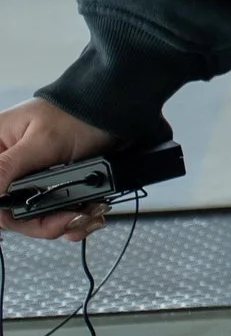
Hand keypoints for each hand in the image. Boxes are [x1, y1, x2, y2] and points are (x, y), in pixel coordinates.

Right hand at [0, 96, 114, 243]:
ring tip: (86, 215)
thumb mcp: (42, 141)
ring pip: (33, 217)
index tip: (32, 218)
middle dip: (43, 221)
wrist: (116, 113)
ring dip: (62, 222)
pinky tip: (86, 215)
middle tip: (71, 218)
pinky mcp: (49, 187)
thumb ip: (8, 167)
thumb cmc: (78, 113)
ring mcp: (29, 178)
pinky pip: (51, 214)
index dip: (8, 211)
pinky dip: (70, 219)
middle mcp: (9, 165)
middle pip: (11, 211)